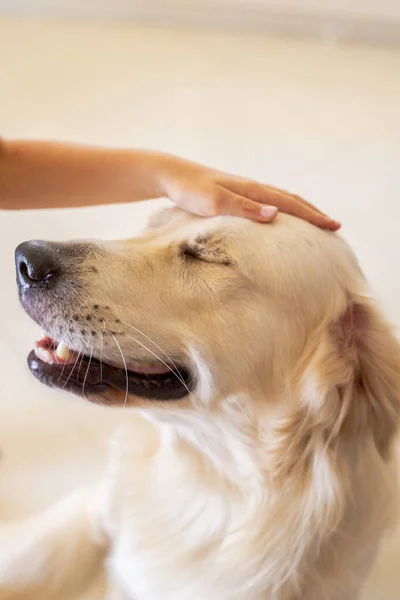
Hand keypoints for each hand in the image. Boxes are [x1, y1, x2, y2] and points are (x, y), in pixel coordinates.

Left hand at [160, 157, 339, 230]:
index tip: (334, 226)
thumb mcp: (215, 202)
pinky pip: (267, 202)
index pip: (290, 204)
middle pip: (291, 200)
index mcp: (252, 190)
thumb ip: (244, 209)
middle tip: (333, 226)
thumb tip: (276, 214)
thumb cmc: (190, 191)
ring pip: (280, 200)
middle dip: (313, 213)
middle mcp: (252, 188)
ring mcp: (244, 190)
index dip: (313, 216)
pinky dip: (281, 210)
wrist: (170, 175)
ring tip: (312, 222)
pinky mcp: (234, 195)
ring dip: (299, 211)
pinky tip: (277, 218)